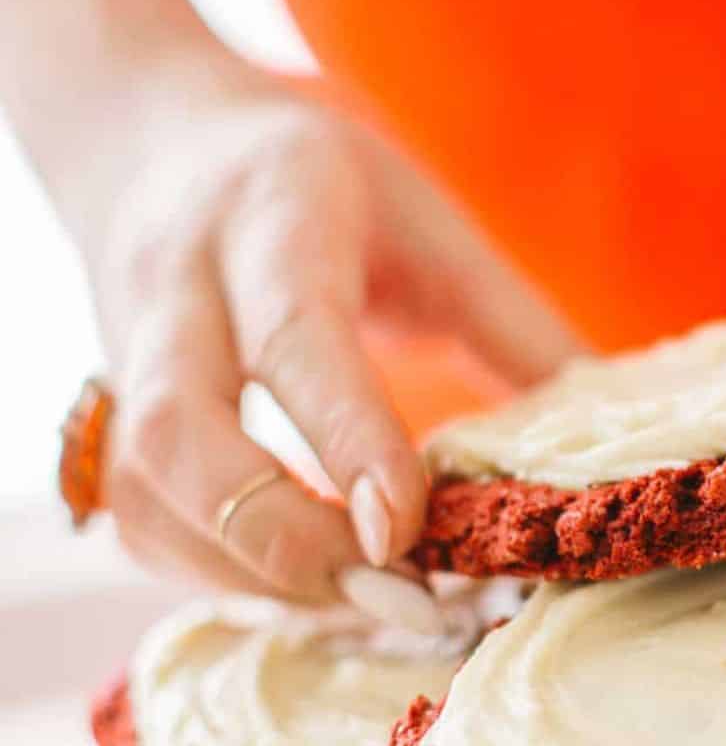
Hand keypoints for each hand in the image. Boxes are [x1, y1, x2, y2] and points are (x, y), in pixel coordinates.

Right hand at [90, 68, 579, 604]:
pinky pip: (140, 522)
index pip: (297, 342)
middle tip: (393, 594)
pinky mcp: (110, 414)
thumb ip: (511, 326)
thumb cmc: (318, 184)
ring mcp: (122, 357)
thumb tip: (595, 445)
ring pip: (146, 497)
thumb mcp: (427, 224)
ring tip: (363, 603)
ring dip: (253, 575)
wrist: (155, 142)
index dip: (349, 443)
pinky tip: (304, 586)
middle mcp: (173, 291)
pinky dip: (223, 575)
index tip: (402, 534)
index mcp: (271, 222)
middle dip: (285, 537)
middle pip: (182, 435)